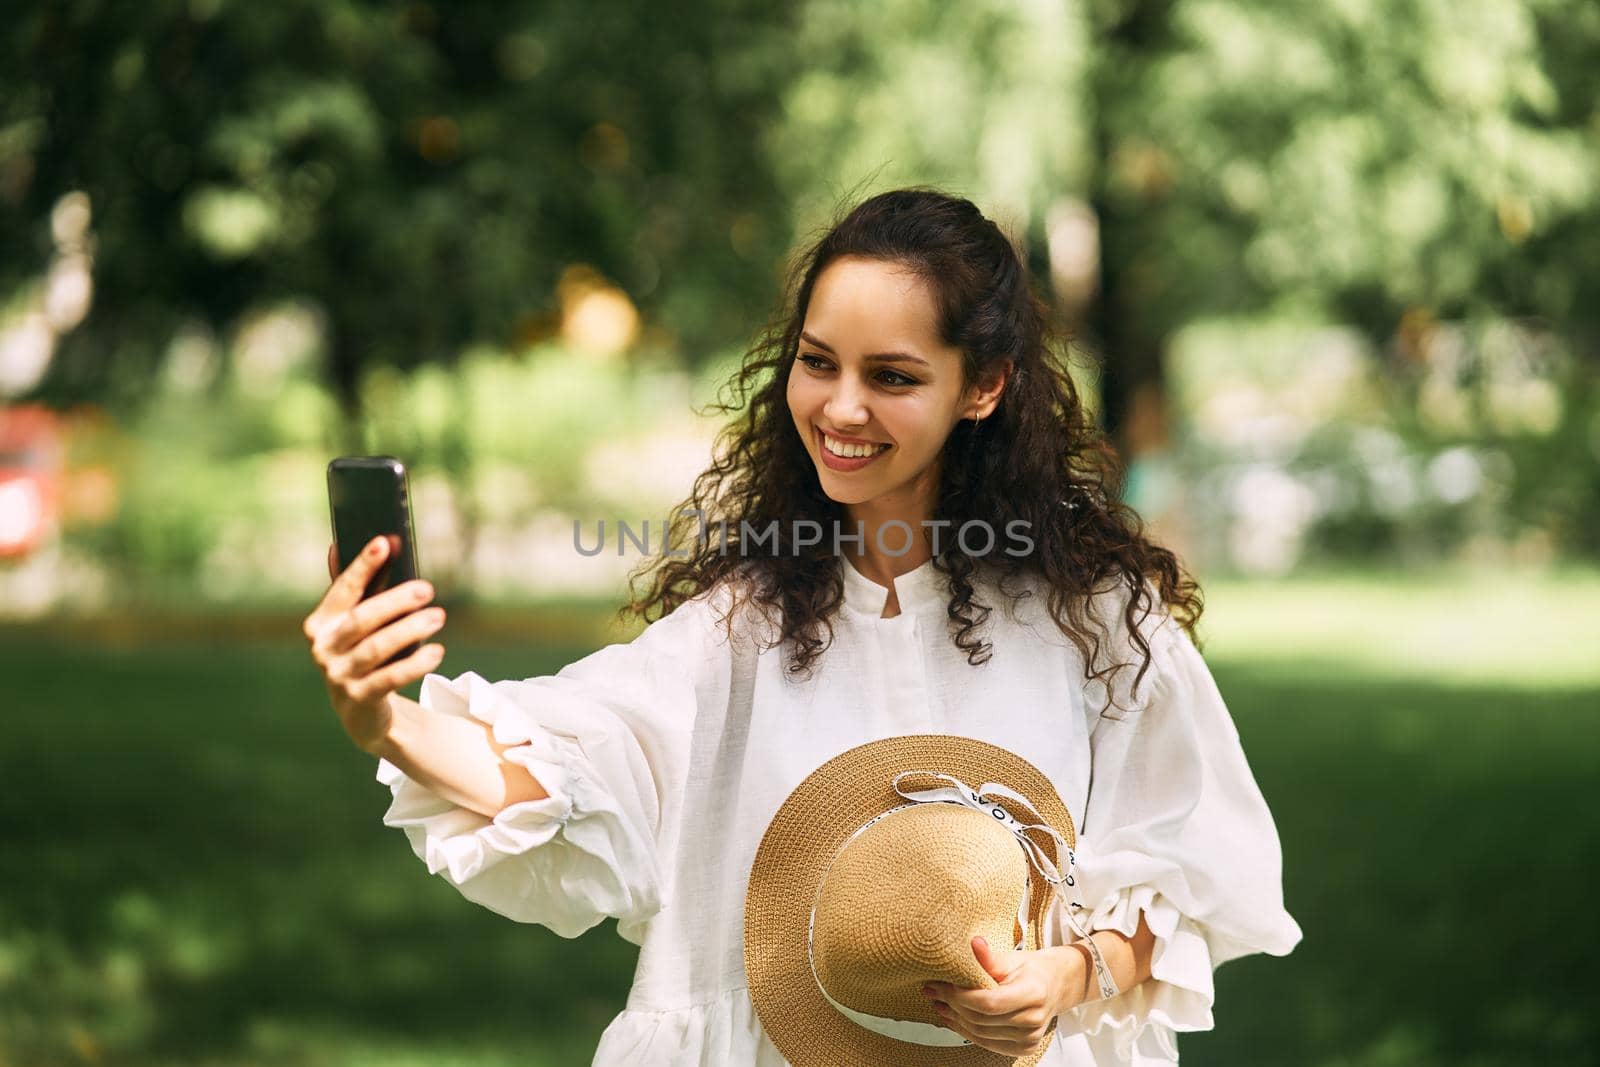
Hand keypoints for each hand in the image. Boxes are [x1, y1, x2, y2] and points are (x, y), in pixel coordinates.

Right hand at [303, 534, 445, 753]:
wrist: (360, 710)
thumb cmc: (360, 652)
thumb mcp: (353, 624)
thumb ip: (350, 590)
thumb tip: (336, 546)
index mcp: (320, 623)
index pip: (343, 589)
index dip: (363, 566)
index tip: (384, 543)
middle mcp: (323, 648)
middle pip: (362, 619)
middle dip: (395, 601)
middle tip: (427, 589)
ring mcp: (338, 676)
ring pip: (377, 648)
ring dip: (410, 630)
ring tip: (438, 616)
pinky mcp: (358, 699)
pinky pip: (390, 678)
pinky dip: (415, 664)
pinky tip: (437, 651)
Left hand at [921, 936, 1076, 1057]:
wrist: (1055, 986)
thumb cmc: (1031, 970)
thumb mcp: (1012, 958)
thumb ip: (990, 957)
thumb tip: (973, 943)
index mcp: (1033, 994)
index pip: (988, 1002)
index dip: (960, 996)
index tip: (940, 984)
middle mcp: (1033, 1020)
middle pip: (982, 1020)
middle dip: (952, 1005)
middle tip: (932, 990)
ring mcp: (1030, 1038)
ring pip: (981, 1035)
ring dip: (955, 1020)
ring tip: (938, 1003)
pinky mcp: (1024, 1048)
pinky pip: (987, 1043)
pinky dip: (967, 1031)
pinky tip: (953, 1018)